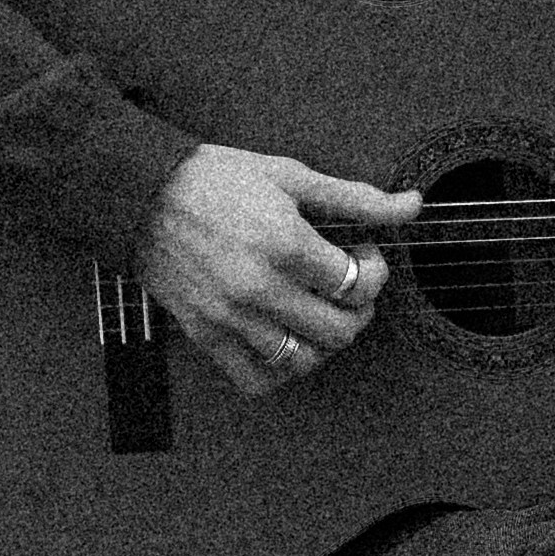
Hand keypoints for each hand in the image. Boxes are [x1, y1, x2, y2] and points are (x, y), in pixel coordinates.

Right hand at [138, 145, 422, 398]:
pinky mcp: (205, 335)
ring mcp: (231, 318)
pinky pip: (256, 379)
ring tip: (317, 311)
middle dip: (358, 308)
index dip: (373, 269)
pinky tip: (286, 339)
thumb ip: (356, 198)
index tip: (361, 251)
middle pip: (339, 330)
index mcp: (286, 245)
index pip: (355, 284)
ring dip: (324, 341)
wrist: (140, 193)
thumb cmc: (216, 178)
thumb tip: (413, 205)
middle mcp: (260, 289)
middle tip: (346, 284)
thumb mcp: (290, 175)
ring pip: (303, 361)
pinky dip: (281, 371)